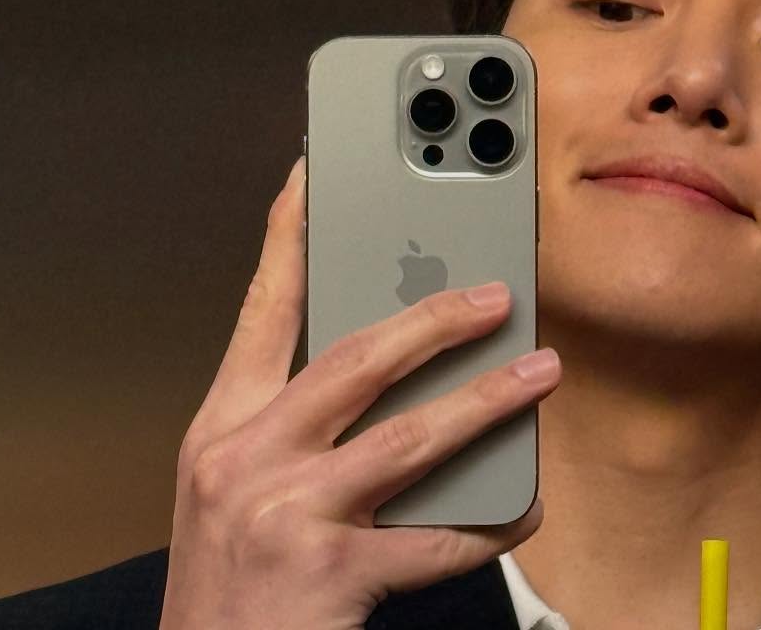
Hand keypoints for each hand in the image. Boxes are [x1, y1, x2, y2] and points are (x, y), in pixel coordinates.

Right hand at [158, 155, 558, 629]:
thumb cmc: (226, 591)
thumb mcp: (230, 492)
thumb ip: (289, 425)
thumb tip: (385, 368)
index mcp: (220, 428)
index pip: (262, 307)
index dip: (290, 233)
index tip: (315, 171)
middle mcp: (244, 458)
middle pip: (353, 358)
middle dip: (434, 317)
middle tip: (498, 294)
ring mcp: (286, 513)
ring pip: (407, 437)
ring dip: (486, 401)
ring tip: (540, 375)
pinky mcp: (329, 575)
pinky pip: (433, 539)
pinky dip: (488, 522)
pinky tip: (526, 503)